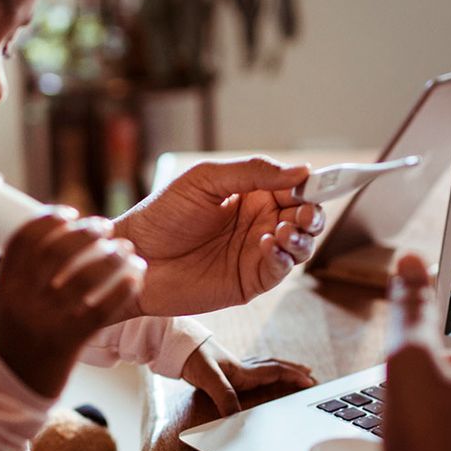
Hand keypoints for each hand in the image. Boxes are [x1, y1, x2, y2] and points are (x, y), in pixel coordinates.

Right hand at [0, 214, 144, 397]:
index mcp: (5, 286)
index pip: (25, 239)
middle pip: (56, 251)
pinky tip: (137, 276)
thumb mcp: (4, 304)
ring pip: (83, 277)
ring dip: (110, 257)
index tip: (70, 212)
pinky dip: (122, 289)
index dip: (49, 219)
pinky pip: (101, 309)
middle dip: (84, 232)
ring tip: (126, 249)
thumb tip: (46, 240)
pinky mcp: (69, 341)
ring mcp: (46, 321)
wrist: (8, 393)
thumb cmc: (12, 342)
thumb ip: (21, 275)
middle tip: (104, 227)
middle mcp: (22, 300)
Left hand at [114, 156, 323, 315]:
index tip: (315, 182)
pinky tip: (267, 245)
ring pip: (300, 246)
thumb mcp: (206, 181)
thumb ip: (252, 172)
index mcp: (251, 195)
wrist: (135, 257)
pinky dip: (283, 258)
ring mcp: (256, 253)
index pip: (293, 188)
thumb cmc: (163, 215)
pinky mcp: (249, 281)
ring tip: (284, 230)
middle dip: (312, 214)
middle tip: (303, 212)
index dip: (309, 185)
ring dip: (302, 237)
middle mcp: (259, 223)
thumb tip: (301, 170)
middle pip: (305, 218)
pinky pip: (279, 270)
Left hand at [180, 337, 314, 415]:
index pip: (275, 371)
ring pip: (266, 366)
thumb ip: (223, 397)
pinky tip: (263, 374)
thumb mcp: (208, 378)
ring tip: (296, 372)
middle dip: (294, 371)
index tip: (310, 381)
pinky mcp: (227, 369)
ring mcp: (236, 367)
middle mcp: (243, 368)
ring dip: (283, 369)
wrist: (177, 347)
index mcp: (243, 371)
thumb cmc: (192, 358)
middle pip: (275, 367)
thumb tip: (236, 418)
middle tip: (311, 376)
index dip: (293, 376)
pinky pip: (255, 369)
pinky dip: (266, 370)